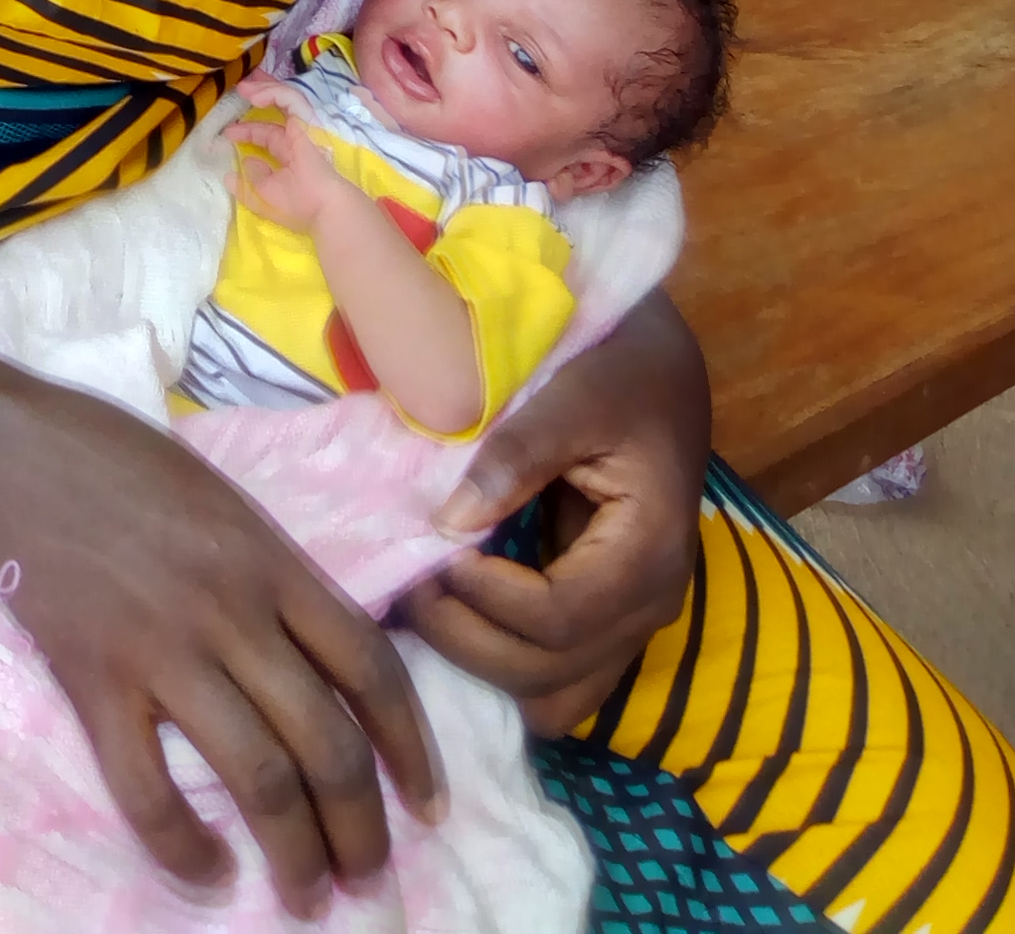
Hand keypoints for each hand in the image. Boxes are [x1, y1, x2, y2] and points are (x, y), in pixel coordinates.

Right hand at [0, 367, 444, 913]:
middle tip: (366, 876)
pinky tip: (209, 872)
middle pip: (327, 741)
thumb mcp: (220, 497)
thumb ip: (271, 573)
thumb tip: (319, 657)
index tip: (428, 806)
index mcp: (269, 559)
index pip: (371, 667)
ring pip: (257, 778)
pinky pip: (148, 791)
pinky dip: (184, 848)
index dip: (413, 748)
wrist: (3, 449)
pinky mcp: (94, 683)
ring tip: (305, 896)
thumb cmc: (114, 457)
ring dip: (294, 853)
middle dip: (360, 828)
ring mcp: (161, 651)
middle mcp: (231, 611)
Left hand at [232, 79, 349, 234]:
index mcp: (289, 156)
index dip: (247, 131)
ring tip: (244, 88)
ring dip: (264, 89)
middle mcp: (296, 139)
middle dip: (260, 97)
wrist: (324, 208)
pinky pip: (289, 100)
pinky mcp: (305, 120)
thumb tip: (235, 170)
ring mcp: (302, 128)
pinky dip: (273, 93)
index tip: (227, 133)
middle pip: (277, 111)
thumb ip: (248, 184)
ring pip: (284, 99)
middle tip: (240, 89)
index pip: (267, 136)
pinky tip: (255, 97)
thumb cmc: (297, 206)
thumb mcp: (263, 198)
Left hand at [400, 291, 708, 731]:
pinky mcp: (606, 620)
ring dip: (482, 665)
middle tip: (408, 579)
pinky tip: (456, 615)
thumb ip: (516, 455)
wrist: (659, 369)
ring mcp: (631, 624)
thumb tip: (450, 521)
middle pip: (548, 674)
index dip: (484, 596)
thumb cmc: (618, 372)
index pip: (556, 619)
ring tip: (428, 599)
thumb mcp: (571, 394)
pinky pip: (556, 678)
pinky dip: (503, 665)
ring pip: (553, 698)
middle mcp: (649, 608)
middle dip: (465, 637)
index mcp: (649, 554)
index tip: (433, 545)